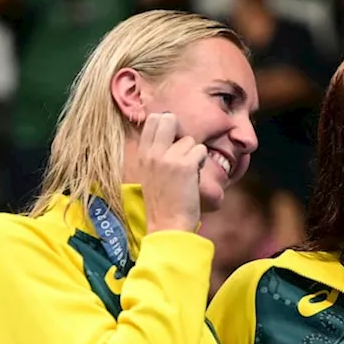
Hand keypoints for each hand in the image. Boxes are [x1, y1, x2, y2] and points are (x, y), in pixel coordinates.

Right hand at [140, 113, 207, 233]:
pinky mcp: (185, 165)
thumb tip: (173, 134)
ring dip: (194, 154)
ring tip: (187, 173)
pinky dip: (201, 162)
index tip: (173, 137)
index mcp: (142, 155)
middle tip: (184, 150)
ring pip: (190, 140)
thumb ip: (157, 154)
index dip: (167, 124)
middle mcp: (153, 153)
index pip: (152, 121)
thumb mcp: (150, 173)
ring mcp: (168, 157)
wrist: (167, 224)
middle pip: (169, 119)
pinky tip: (194, 177)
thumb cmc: (163, 202)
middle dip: (181, 130)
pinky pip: (201, 150)